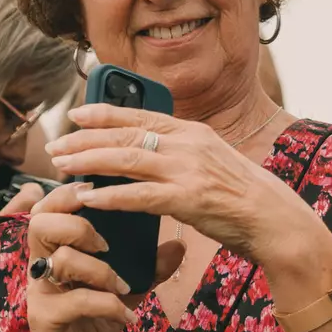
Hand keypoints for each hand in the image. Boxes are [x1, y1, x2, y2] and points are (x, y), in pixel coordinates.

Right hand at [22, 182, 182, 331]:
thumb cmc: (91, 324)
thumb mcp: (124, 292)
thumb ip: (147, 269)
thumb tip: (178, 246)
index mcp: (52, 250)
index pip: (47, 207)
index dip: (69, 193)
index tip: (99, 194)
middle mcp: (40, 266)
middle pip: (41, 222)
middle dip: (79, 225)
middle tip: (107, 244)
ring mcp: (40, 291)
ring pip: (61, 259)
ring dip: (101, 270)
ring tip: (123, 286)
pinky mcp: (46, 317)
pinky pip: (78, 301)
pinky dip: (110, 306)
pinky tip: (128, 317)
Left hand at [48, 104, 323, 263]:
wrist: (276, 219)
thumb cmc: (241, 197)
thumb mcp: (211, 162)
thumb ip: (180, 153)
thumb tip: (147, 152)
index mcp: (193, 132)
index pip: (141, 116)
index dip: (105, 113)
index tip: (76, 114)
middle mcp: (189, 144)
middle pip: (126, 135)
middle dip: (85, 139)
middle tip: (55, 145)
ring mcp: (188, 170)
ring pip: (126, 160)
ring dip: (88, 162)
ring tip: (62, 166)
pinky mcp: (188, 199)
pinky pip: (139, 196)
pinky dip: (109, 196)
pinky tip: (87, 197)